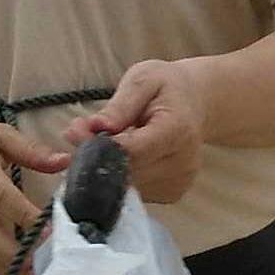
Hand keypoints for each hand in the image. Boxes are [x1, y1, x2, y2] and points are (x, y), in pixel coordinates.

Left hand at [81, 60, 210, 204]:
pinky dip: (120, 175)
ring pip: (126, 185)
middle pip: (126, 171)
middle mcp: (182, 162)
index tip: (78, 130)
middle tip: (80, 131)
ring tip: (103, 139)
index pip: (132, 151)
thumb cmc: (167, 88)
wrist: (196, 103)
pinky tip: (122, 154)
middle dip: (96, 155)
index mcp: (177, 131)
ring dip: (105, 167)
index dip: (100, 146)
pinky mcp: (171, 194)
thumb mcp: (143, 79)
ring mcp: (178, 182)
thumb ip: (120, 105)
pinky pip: (134, 191)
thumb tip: (97, 127)